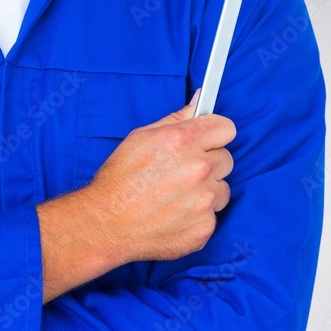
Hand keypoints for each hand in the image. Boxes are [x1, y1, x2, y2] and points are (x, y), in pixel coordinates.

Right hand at [37, 90, 235, 301]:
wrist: (104, 224)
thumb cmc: (117, 180)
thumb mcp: (140, 138)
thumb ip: (175, 120)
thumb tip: (198, 103)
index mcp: (183, 141)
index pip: (226, 128)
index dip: (213, 134)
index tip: (205, 142)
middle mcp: (198, 169)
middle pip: (225, 159)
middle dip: (207, 164)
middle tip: (180, 174)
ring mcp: (204, 201)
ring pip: (222, 190)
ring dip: (205, 192)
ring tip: (175, 197)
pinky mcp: (204, 227)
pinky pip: (211, 216)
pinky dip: (196, 217)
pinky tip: (173, 216)